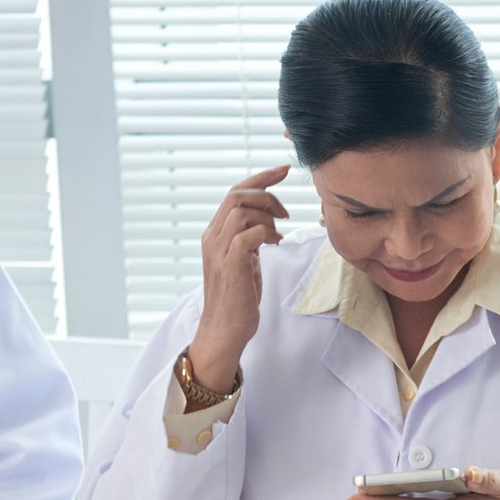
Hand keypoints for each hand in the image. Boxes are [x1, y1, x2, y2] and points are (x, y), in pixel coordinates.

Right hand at [185, 163, 290, 393]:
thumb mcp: (245, 261)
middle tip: (286, 212)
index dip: (260, 178)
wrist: (225, 330)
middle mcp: (212, 237)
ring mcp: (219, 250)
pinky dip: (266, 234)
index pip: (234, 193)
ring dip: (268, 217)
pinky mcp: (231, 265)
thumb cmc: (238, 299)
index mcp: (214, 233)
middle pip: (237, 195)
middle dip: (267, 194)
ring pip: (242, 211)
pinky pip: (249, 234)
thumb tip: (268, 226)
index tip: (284, 169)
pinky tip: (274, 245)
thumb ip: (250, 240)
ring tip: (279, 234)